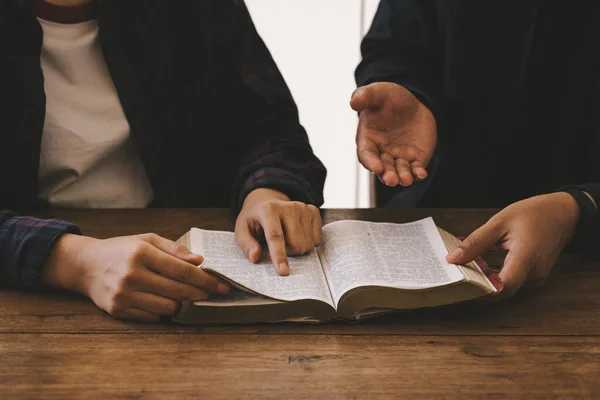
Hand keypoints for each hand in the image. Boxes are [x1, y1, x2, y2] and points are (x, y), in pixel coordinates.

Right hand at [43, 233, 229, 321]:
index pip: (183, 270)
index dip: (206, 280)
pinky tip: (163, 301)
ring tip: (183, 295)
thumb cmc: (122, 250)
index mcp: (142, 253)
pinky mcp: (117, 310)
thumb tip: (199, 261)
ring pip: (167, 307)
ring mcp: (124, 294)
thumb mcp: (146, 240)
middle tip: (210, 294)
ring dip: (180, 303)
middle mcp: (132, 274)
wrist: (85, 265)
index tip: (221, 286)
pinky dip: (162, 311)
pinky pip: (152, 317)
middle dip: (199, 294)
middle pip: (178, 290)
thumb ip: (174, 249)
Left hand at [235, 188, 321, 275]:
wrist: (266, 201)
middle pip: (296, 244)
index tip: (283, 272)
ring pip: (307, 244)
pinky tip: (298, 234)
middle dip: (288, 252)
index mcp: (268, 210)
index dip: (279, 255)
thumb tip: (255, 257)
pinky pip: (317, 239)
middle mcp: (288, 207)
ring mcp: (303, 208)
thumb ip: (247, 244)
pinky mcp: (313, 211)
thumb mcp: (242, 230)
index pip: (276, 236)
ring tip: (286, 238)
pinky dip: (307, 242)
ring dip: (297, 248)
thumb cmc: (254, 220)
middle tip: (278, 244)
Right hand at [351, 82, 436, 186]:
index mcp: (368, 139)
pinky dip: (418, 174)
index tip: (376, 167)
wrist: (413, 102)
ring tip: (406, 180)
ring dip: (402, 177)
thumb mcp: (378, 92)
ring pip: (399, 171)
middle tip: (391, 180)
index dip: (370, 162)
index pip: (366, 154)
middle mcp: (382, 152)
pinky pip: (416, 169)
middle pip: (383, 168)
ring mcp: (399, 157)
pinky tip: (421, 175)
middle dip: (387, 175)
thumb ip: (365, 96)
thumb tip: (353, 102)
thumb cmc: (389, 98)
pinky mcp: (416, 158)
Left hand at [446, 193, 581, 297]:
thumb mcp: (500, 222)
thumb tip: (454, 258)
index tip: (460, 286)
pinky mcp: (533, 276)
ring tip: (463, 269)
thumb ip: (477, 241)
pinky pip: (511, 281)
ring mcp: (536, 277)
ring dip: (484, 280)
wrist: (562, 214)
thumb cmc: (534, 214)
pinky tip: (479, 265)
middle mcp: (534, 273)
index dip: (481, 291)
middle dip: (477, 287)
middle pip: (501, 290)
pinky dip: (494, 275)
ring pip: (505, 287)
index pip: (503, 286)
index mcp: (526, 257)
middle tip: (455, 278)